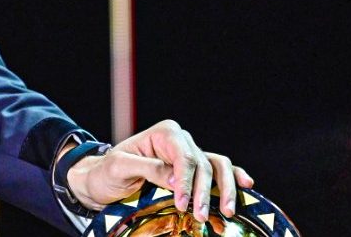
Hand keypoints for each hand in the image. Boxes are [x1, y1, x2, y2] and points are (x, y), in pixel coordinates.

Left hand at [64, 120, 253, 220]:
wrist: (104, 180)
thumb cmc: (108, 172)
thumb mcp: (120, 168)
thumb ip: (148, 168)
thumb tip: (175, 178)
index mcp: (162, 134)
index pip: (183, 157)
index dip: (187, 181)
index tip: (183, 203)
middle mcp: (179, 140)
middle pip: (202, 164)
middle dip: (204, 191)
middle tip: (199, 215)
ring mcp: (189, 154)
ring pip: (216, 166)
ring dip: (224, 189)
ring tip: (227, 210)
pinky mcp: (193, 170)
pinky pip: (219, 170)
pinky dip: (233, 177)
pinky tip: (246, 185)